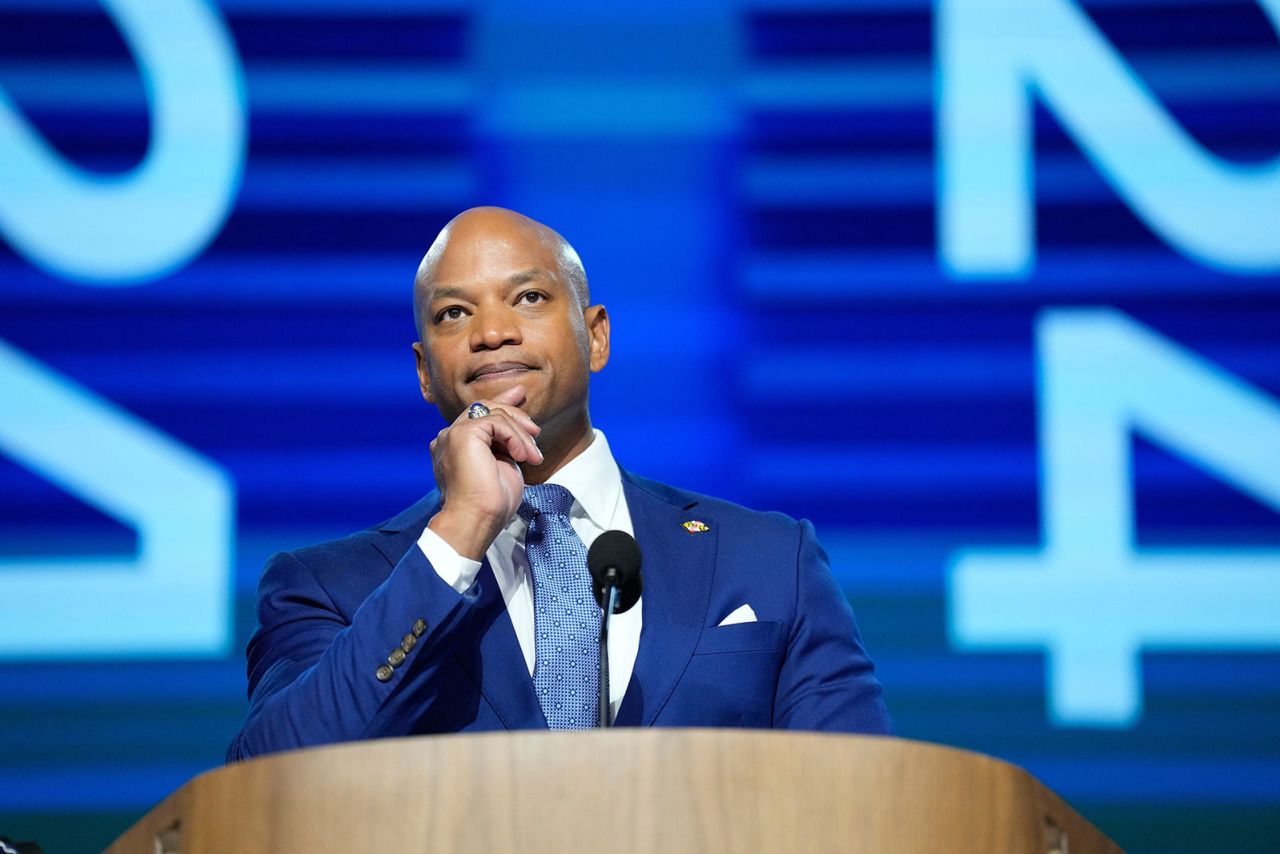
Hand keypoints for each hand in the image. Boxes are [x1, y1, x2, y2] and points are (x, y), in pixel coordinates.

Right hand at [427, 385, 543, 559]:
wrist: (477, 519)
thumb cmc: (490, 504)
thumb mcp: (502, 466)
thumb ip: (505, 445)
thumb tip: (521, 428)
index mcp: (454, 447)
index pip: (477, 415)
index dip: (501, 402)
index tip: (519, 394)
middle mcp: (448, 438)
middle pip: (484, 408)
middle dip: (513, 409)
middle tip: (535, 428)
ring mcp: (453, 434)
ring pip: (494, 414)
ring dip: (520, 434)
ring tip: (532, 457)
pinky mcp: (463, 434)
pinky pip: (496, 422)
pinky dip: (514, 437)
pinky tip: (521, 456)